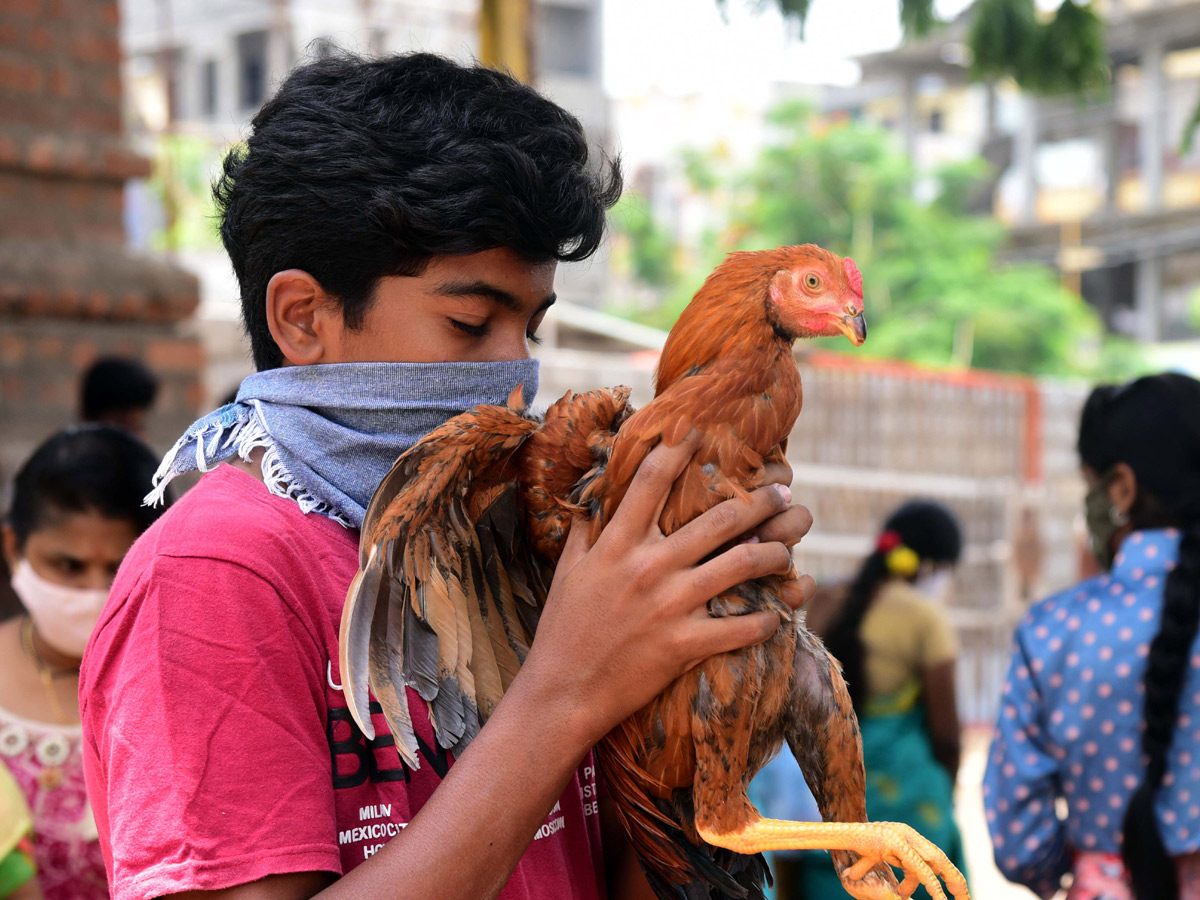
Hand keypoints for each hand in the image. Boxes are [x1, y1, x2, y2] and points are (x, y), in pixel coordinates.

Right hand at [520, 432, 814, 747]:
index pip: (652, 481)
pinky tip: (775, 616)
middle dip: (758, 501)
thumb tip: (590, 495)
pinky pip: (739, 628)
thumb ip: (584, 530)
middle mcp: (647, 566)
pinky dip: (764, 621)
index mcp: (617, 544)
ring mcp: (669, 605)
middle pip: (717, 519)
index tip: (702, 431)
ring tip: (787, 550)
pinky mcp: (683, 644)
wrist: (562, 692)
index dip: (680, 449)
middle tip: (782, 493)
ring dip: (773, 554)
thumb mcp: (567, 571)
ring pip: (739, 565)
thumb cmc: (563, 630)